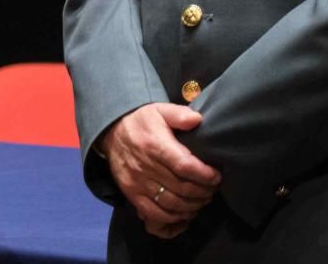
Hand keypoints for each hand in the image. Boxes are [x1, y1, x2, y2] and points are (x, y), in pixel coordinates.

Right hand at [98, 103, 220, 235]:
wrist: (112, 132)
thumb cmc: (142, 122)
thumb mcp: (159, 110)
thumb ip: (179, 114)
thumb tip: (197, 120)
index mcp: (154, 145)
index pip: (184, 166)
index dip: (204, 175)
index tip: (216, 176)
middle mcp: (145, 166)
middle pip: (181, 188)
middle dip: (203, 192)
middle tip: (212, 189)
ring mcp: (137, 182)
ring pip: (171, 203)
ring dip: (192, 206)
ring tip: (203, 199)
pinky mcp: (131, 194)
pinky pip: (154, 213)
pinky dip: (173, 217)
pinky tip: (185, 211)